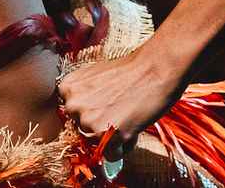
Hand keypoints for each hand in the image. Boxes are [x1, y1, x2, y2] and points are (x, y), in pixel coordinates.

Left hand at [57, 50, 183, 158]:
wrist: (156, 69)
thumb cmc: (131, 71)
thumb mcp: (97, 78)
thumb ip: (86, 97)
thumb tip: (87, 120)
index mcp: (68, 88)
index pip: (72, 114)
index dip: (90, 112)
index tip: (104, 107)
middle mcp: (73, 105)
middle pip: (83, 130)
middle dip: (100, 126)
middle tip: (120, 111)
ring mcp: (88, 121)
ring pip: (98, 144)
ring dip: (113, 137)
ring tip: (129, 117)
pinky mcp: (106, 137)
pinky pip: (112, 154)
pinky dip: (123, 147)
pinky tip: (133, 128)